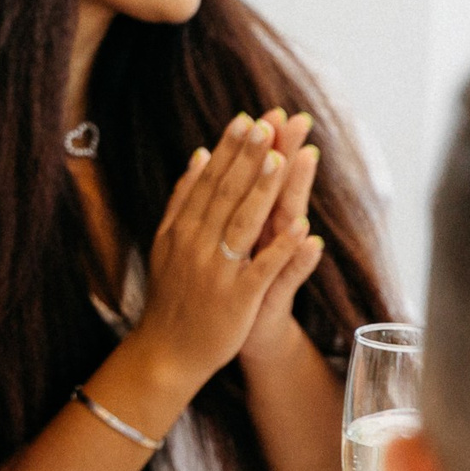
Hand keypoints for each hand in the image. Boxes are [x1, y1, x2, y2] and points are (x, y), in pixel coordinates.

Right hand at [133, 114, 323, 385]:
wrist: (167, 351)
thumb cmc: (173, 295)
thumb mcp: (168, 241)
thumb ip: (183, 198)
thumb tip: (200, 155)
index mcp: (183, 228)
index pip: (210, 181)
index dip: (229, 150)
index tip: (247, 120)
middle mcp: (197, 244)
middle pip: (227, 194)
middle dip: (249, 158)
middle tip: (268, 123)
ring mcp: (217, 271)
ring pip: (243, 224)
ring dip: (262, 191)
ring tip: (281, 160)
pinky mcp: (237, 299)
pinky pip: (262, 270)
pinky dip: (281, 249)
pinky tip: (302, 228)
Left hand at [240, 109, 328, 364]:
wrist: (242, 336)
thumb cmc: (233, 284)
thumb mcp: (229, 241)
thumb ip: (229, 204)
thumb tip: (219, 161)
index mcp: (252, 223)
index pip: (261, 178)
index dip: (268, 146)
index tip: (273, 110)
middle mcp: (268, 238)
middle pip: (280, 189)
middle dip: (287, 153)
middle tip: (297, 119)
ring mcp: (274, 264)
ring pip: (288, 223)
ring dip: (297, 192)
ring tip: (306, 158)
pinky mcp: (273, 296)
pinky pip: (287, 276)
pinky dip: (298, 260)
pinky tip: (311, 241)